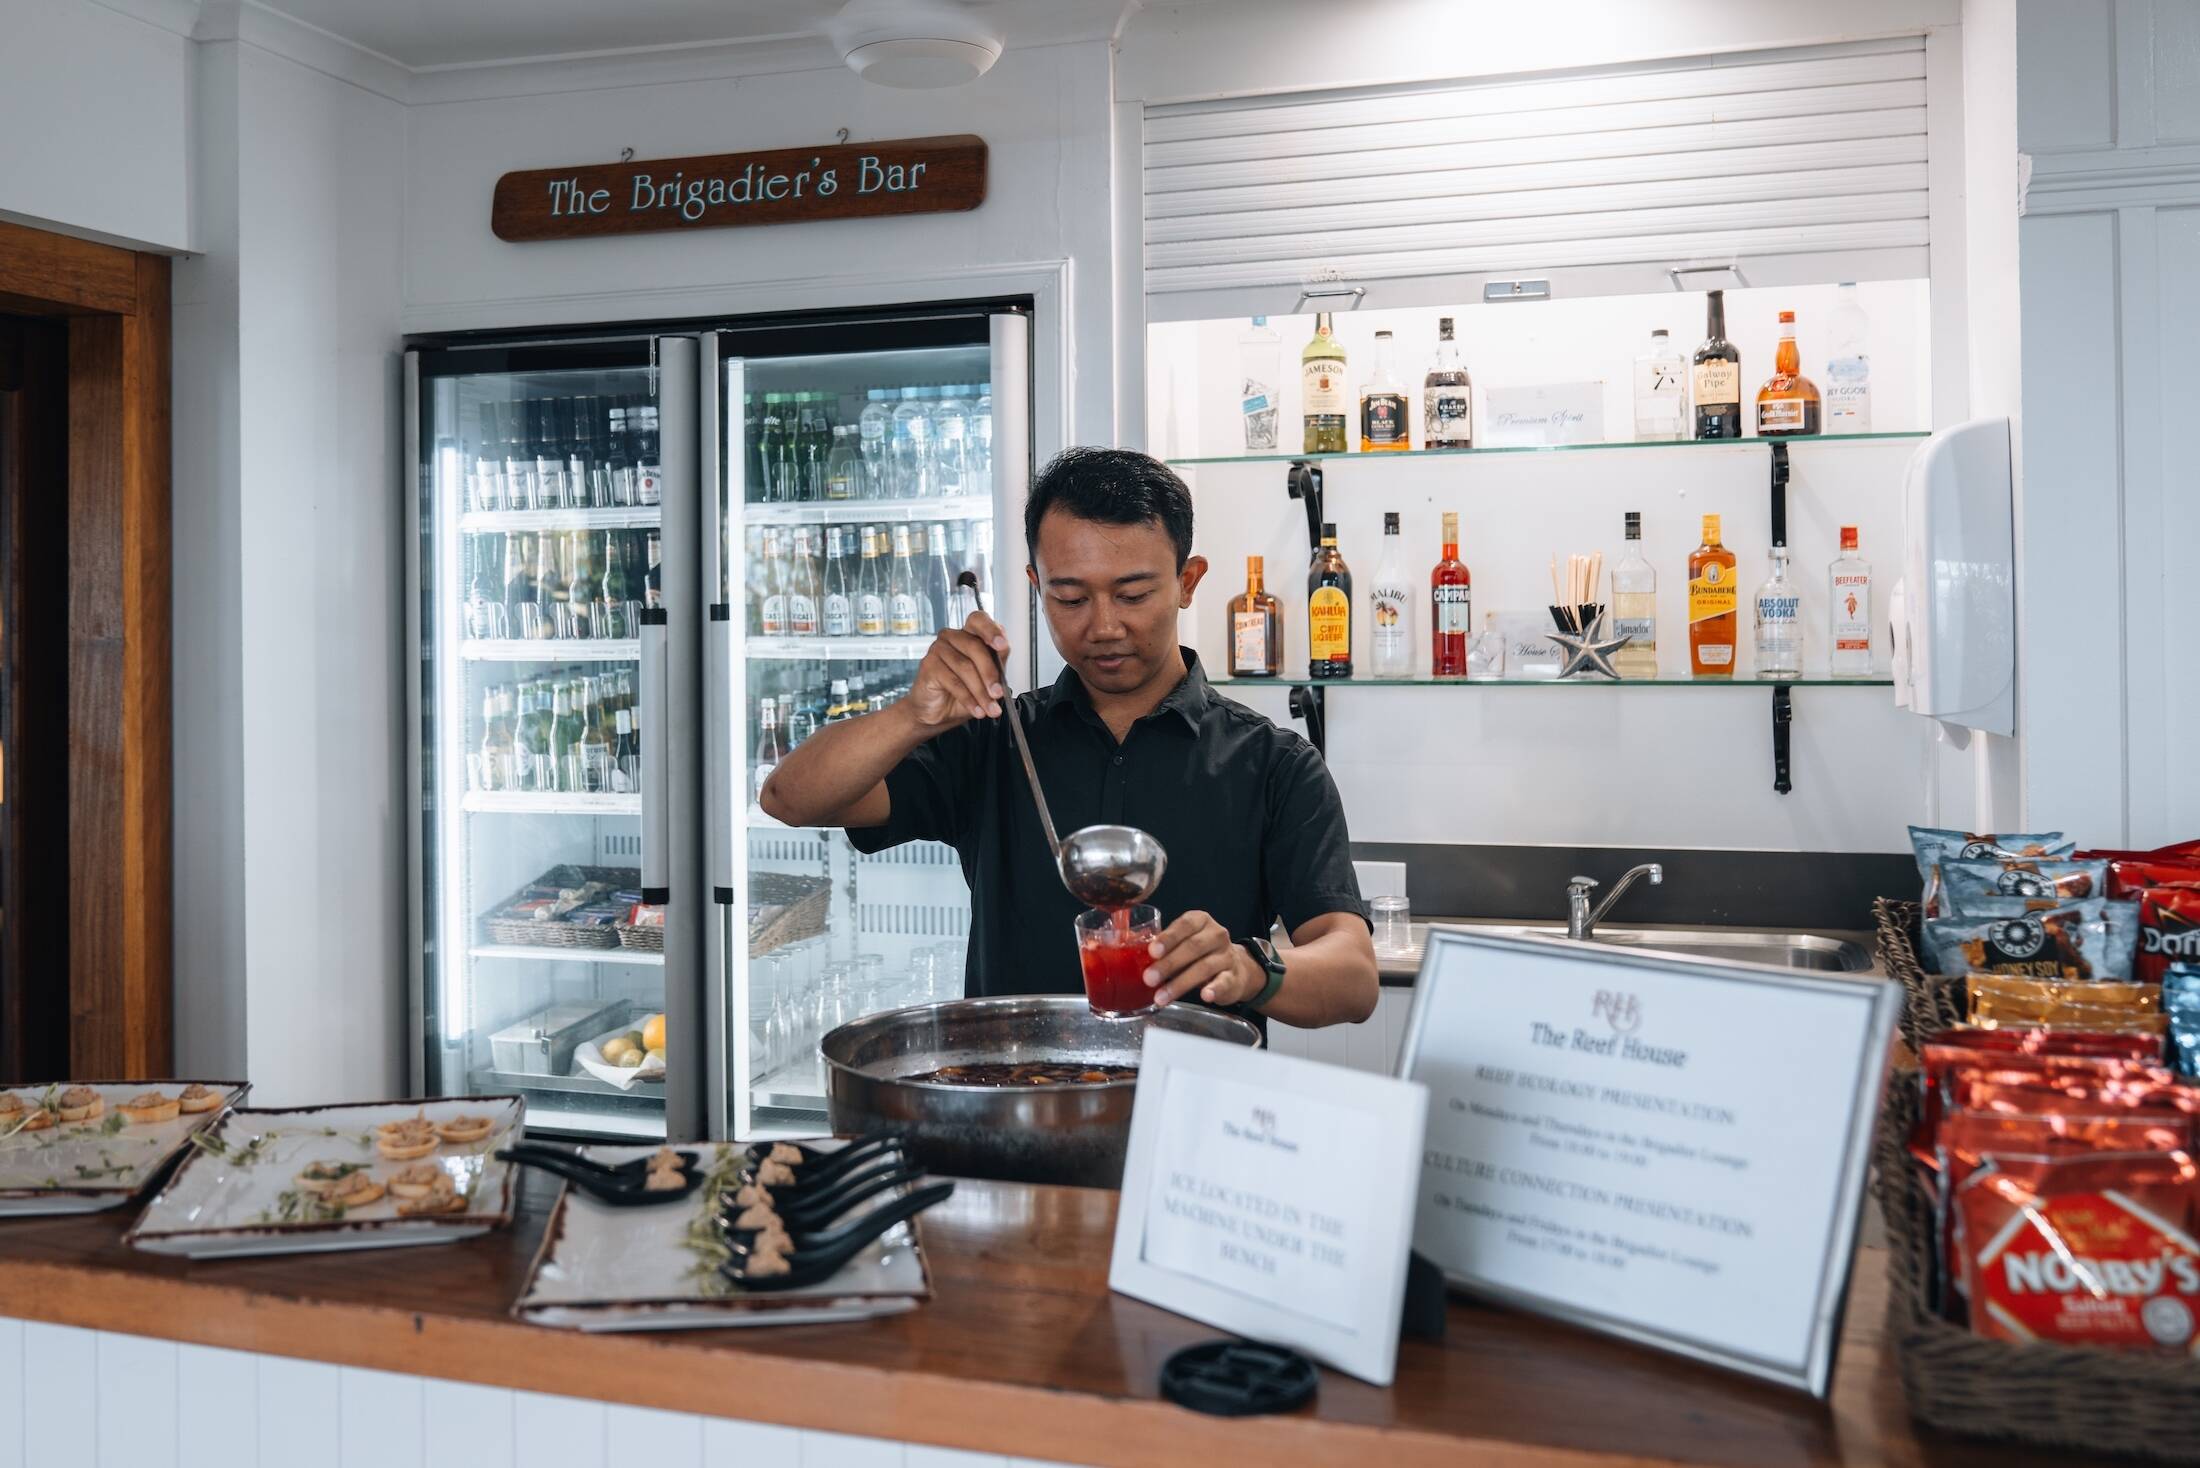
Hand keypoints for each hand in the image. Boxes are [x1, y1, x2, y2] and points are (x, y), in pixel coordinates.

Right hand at [903, 610, 1011, 732]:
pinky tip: (976, 709)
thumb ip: (997, 663)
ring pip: (965, 667)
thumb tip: (1004, 652)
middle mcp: (952, 637)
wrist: (939, 712)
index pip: (979, 619)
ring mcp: (937, 648)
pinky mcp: (928, 665)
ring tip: (989, 708)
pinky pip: (953, 681)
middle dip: (990, 673)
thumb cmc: (963, 692)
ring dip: (981, 692)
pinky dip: (968, 699)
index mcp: (968, 633)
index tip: (1002, 645)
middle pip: (975, 647)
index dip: (991, 630)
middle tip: (998, 694)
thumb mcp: (987, 678)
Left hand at [1144, 911, 1263, 1007]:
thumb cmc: (1199, 954)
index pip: (1185, 925)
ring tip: (1160, 997)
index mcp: (1201, 921)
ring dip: (1180, 984)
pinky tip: (1205, 995)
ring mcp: (1227, 956)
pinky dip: (1214, 989)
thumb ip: (1164, 947)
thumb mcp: (1183, 943)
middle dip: (1168, 964)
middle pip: (1193, 947)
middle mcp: (1216, 935)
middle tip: (1149, 978)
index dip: (1168, 938)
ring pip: (1204, 968)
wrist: (1234, 969)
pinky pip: (1224, 982)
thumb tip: (1134, 958)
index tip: (1152, 951)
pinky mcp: (1233, 977)